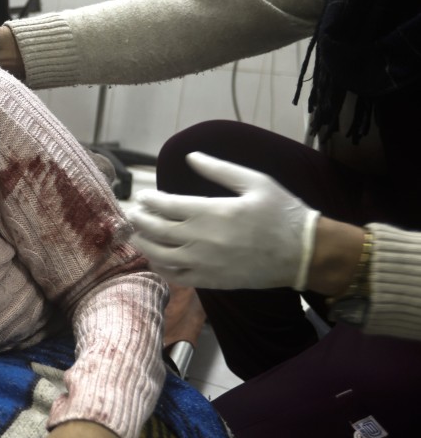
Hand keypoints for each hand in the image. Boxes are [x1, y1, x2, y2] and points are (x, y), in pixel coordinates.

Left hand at [128, 151, 320, 290]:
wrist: (304, 252)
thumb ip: (219, 170)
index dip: (148, 200)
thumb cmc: (282, 212)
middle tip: (133, 213)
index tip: (142, 196)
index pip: (165, 205)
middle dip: (139, 220)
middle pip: (156, 230)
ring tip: (136, 234)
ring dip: (143, 244)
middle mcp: (202, 239)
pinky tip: (155, 258)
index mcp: (211, 212)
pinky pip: (175, 276)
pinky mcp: (210, 281)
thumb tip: (190, 156)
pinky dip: (160, 267)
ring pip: (159, 255)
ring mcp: (204, 263)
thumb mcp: (255, 182)